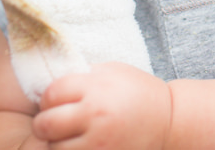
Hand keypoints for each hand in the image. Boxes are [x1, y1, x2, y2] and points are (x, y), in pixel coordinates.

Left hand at [31, 63, 170, 149]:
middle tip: (56, 121)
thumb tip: (49, 79)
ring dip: (58, 142)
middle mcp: (95, 114)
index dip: (50, 97)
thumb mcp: (112, 72)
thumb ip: (82, 77)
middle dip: (45, 122)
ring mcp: (99, 142)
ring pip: (54, 147)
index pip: (51, 93)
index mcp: (96, 87)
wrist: (168, 121)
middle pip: (45, 123)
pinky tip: (82, 144)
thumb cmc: (138, 93)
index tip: (58, 100)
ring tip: (72, 135)